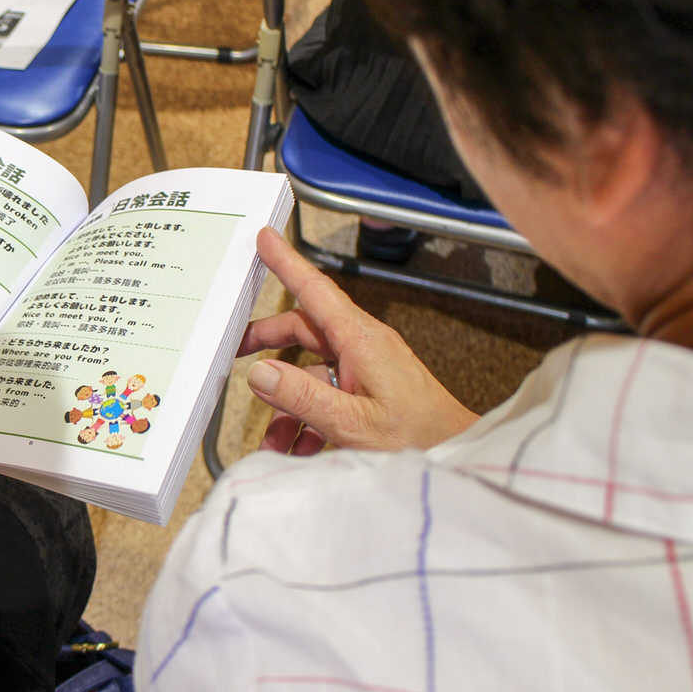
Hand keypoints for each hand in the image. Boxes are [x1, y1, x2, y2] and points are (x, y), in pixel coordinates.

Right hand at [241, 228, 476, 452]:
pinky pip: (327, 394)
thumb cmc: (421, 437)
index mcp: (361, 340)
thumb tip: (260, 373)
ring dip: (288, 404)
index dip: (287, 263)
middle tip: (234, 350)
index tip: (265, 239)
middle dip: (266, 341)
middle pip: (303, 329)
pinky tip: (300, 447)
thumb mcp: (352, 422)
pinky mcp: (370, 387)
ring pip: (311, 371)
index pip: (315, 290)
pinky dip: (308, 418)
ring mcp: (366, 366)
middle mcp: (363, 345)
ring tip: (274, 440)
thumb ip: (302, 396)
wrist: (458, 452)